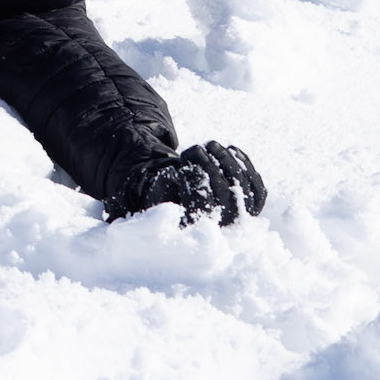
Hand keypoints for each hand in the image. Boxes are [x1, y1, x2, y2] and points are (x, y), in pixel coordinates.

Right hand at [105, 141, 266, 226]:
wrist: (178, 211)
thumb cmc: (154, 200)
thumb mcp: (140, 200)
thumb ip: (129, 201)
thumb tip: (122, 208)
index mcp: (190, 232)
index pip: (203, 209)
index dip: (198, 180)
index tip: (187, 161)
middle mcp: (218, 233)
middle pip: (228, 196)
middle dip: (212, 167)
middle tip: (198, 147)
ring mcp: (238, 222)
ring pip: (244, 191)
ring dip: (228, 162)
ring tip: (210, 146)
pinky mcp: (250, 210)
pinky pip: (258, 190)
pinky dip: (247, 167)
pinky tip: (232, 151)